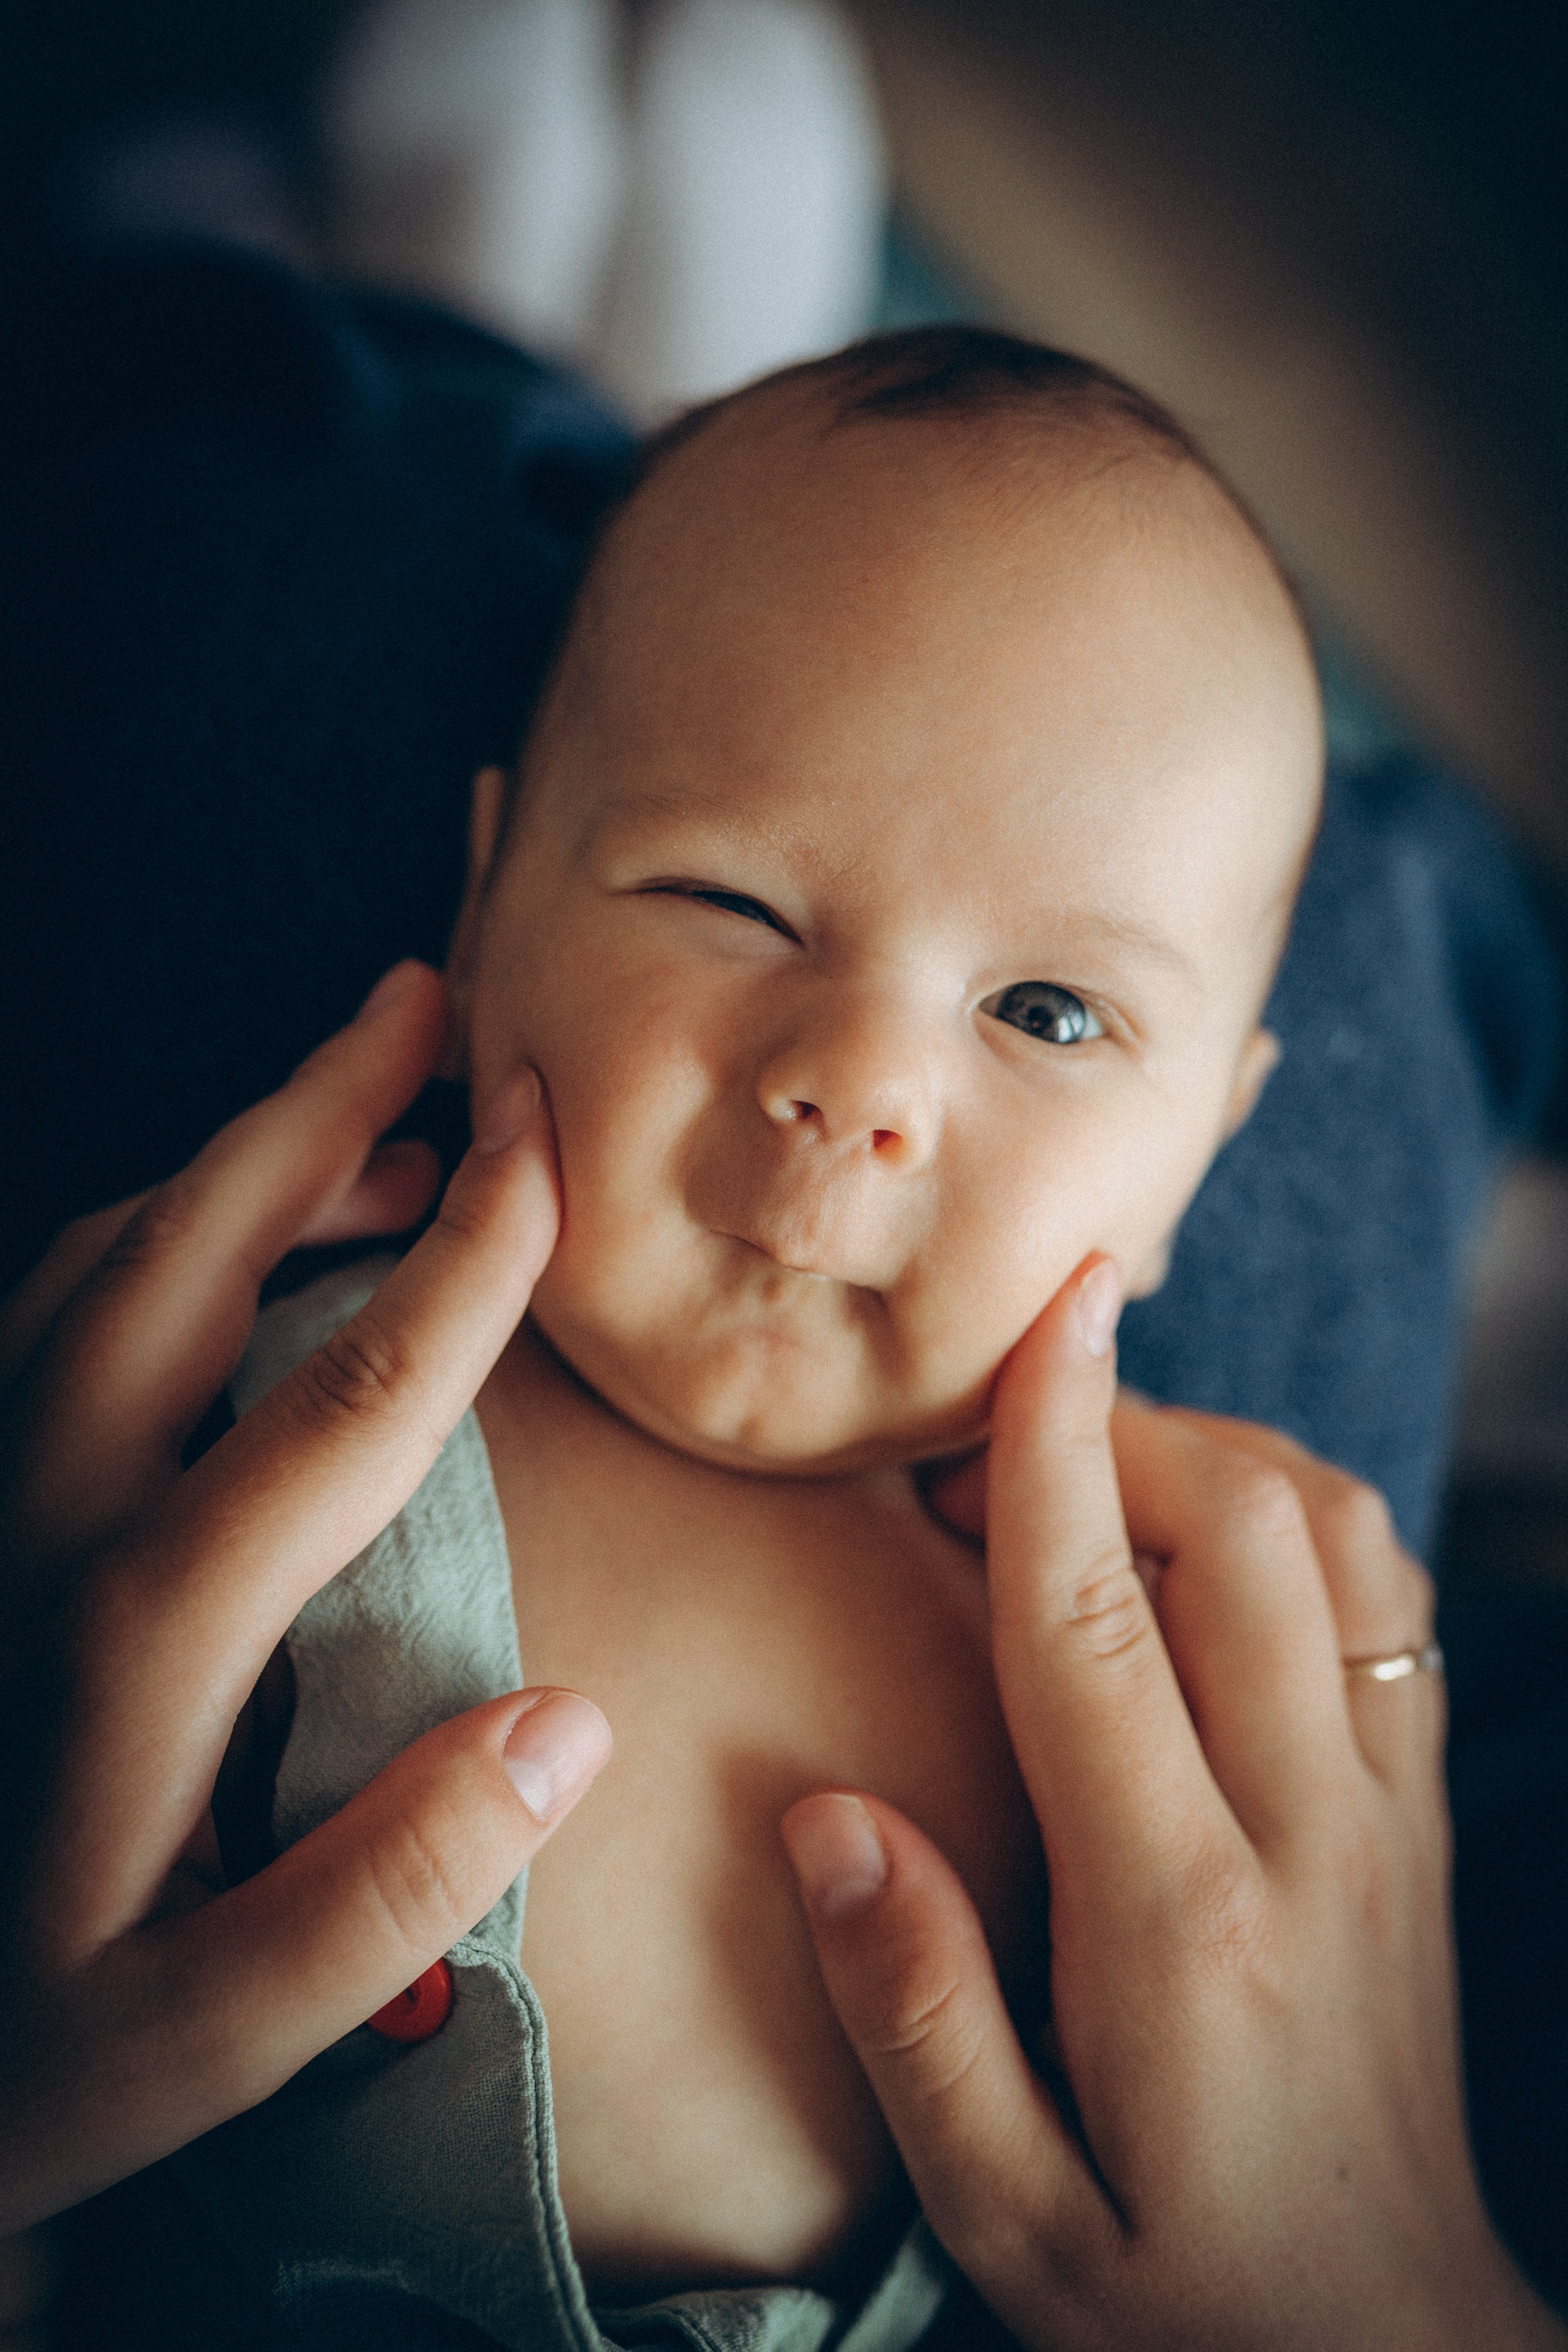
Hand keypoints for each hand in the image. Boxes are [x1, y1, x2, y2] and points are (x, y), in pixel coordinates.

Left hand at [0, 964, 609, 2230]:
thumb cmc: (19, 2063)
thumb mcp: (201, 2038)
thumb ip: (384, 1892)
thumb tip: (569, 1727)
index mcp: (137, 1630)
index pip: (350, 1392)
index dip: (467, 1253)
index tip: (548, 1144)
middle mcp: (45, 1525)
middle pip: (193, 1256)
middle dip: (325, 1111)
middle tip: (428, 1003)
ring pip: (109, 1264)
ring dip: (244, 1164)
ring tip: (373, 1114)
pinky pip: (52, 1314)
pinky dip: (155, 1235)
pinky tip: (220, 1243)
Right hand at [783, 1257, 1563, 2351]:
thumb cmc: (1182, 2299)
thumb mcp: (1009, 2215)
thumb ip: (916, 2012)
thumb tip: (827, 1815)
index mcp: (1175, 1918)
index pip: (1097, 1623)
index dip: (1057, 1448)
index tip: (1039, 1313)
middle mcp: (1304, 1831)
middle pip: (1237, 1531)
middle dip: (1120, 1422)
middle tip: (985, 1447)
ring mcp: (1387, 1813)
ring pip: (1334, 1539)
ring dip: (1214, 1453)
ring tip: (1091, 1470)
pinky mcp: (1420, 1817)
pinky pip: (1384, 1600)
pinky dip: (1298, 1516)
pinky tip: (1206, 1544)